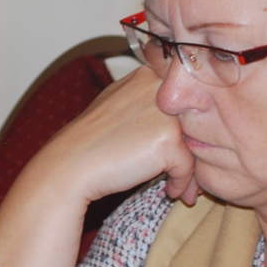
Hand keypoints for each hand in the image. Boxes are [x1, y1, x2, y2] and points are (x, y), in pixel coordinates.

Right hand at [0, 67, 198, 266]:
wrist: (70, 165)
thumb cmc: (92, 140)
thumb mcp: (119, 104)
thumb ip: (150, 101)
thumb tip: (184, 114)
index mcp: (148, 73)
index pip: (186, 96)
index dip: (188, 124)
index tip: (182, 147)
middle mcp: (161, 86)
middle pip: (196, 120)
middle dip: (195, 149)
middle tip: (187, 172)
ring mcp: (167, 112)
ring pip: (196, 144)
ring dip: (190, 170)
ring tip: (180, 187)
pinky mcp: (169, 140)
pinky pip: (189, 167)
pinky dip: (182, 183)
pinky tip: (170, 193)